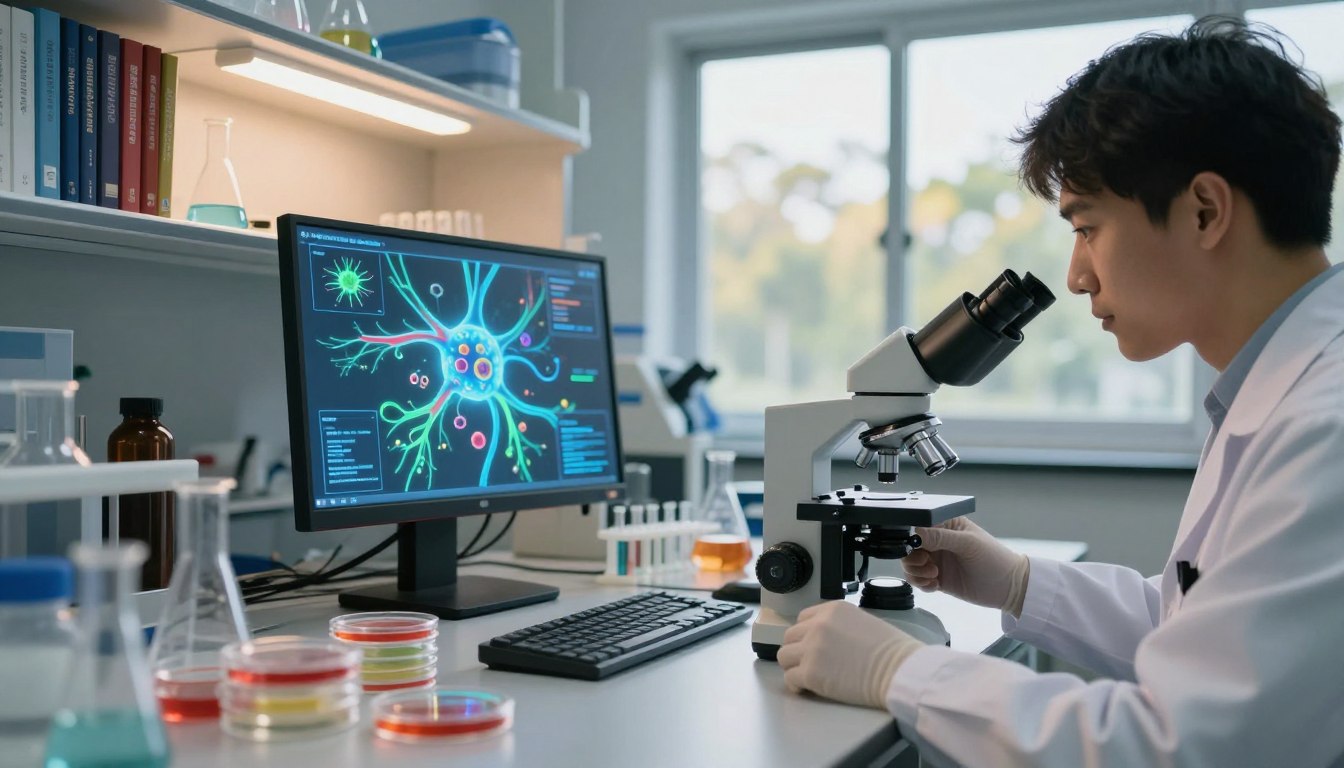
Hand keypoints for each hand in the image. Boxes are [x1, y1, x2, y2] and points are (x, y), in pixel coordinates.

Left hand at [777, 601, 923, 708]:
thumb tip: (825, 640)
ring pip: (784, 656)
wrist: (898, 670)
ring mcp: (811, 649)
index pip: (802, 619)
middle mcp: (817, 625)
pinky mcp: (810, 673)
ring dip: (793, 666)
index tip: (812, 646)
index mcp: (831, 609)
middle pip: (790, 637)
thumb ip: (838, 625)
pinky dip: (797, 684)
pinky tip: (807, 687)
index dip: (806, 635)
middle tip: (810, 663)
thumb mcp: (861, 621)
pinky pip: (790, 678)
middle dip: (798, 650)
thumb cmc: (890, 651)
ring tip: (807, 676)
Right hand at [902, 517, 1029, 615]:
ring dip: (916, 572)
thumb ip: (941, 537)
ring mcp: (937, 560)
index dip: (912, 536)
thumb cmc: (994, 559)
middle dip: (913, 557)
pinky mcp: (937, 578)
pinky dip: (921, 584)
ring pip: (910, 564)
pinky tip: (935, 586)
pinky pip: (918, 580)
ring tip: (933, 576)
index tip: (917, 547)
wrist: (1008, 587)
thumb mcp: (968, 544)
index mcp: (946, 526)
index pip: (919, 525)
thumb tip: (916, 533)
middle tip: (928, 564)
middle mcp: (938, 542)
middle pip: (909, 547)